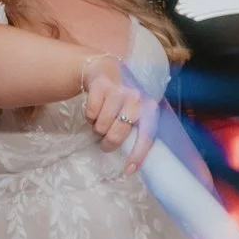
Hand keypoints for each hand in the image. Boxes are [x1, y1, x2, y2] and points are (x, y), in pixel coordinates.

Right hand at [81, 59, 157, 174]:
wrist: (105, 68)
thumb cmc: (123, 96)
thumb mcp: (136, 109)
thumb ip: (138, 128)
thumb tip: (135, 160)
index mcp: (149, 107)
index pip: (147, 135)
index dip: (138, 154)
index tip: (129, 169)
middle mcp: (137, 98)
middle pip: (118, 134)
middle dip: (109, 142)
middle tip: (106, 142)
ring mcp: (118, 90)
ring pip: (101, 125)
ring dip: (98, 128)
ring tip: (102, 119)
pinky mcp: (101, 85)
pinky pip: (90, 114)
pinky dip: (89, 116)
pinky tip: (95, 107)